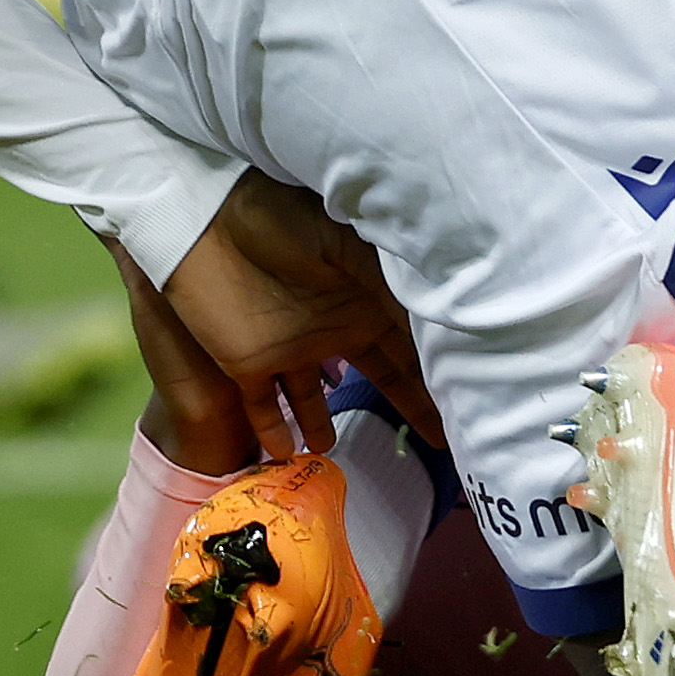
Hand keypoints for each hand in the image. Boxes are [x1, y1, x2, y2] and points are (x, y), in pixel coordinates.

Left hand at [148, 173, 430, 456]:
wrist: (211, 220)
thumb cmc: (283, 221)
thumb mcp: (348, 243)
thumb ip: (390, 280)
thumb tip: (440, 309)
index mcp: (362, 302)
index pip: (408, 350)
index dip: (434, 380)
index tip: (463, 411)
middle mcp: (333, 329)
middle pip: (378, 377)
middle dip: (407, 407)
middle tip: (439, 447)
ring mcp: (290, 349)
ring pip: (313, 399)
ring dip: (324, 425)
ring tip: (337, 455)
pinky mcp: (248, 363)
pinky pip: (264, 407)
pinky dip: (275, 432)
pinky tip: (288, 454)